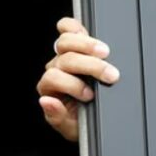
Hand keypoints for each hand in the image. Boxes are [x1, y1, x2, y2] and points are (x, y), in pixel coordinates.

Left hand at [37, 17, 120, 141]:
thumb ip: (56, 116)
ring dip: (87, 45)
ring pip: (66, 41)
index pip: (54, 78)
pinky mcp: (75, 45)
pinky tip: (89, 35)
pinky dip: (76, 28)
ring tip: (105, 53)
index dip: (72, 85)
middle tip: (110, 75)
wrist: (90, 120)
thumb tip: (46, 101)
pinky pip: (69, 28)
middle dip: (90, 66)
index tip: (90, 95)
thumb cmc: (79, 122)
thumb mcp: (69, 127)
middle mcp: (54, 70)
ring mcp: (63, 55)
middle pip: (65, 58)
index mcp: (49, 89)